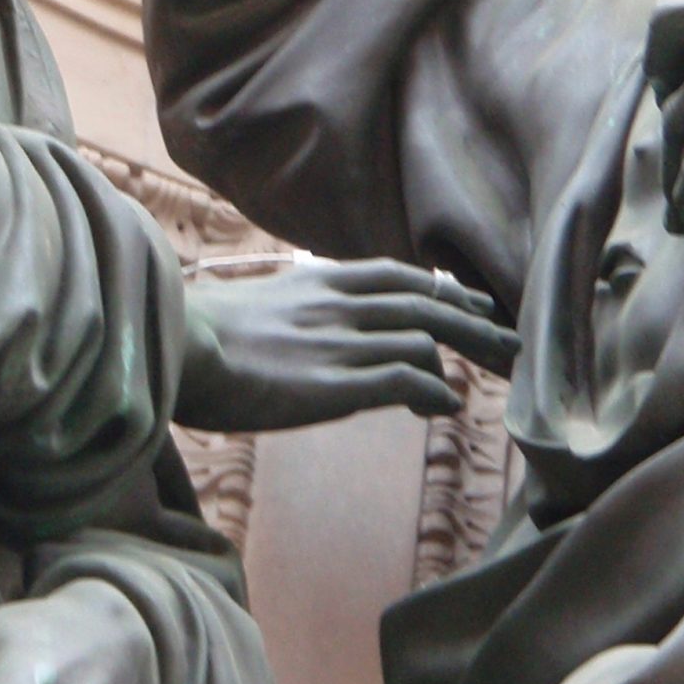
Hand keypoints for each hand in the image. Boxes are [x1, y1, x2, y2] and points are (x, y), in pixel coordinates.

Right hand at [176, 256, 515, 432]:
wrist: (173, 345)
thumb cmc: (198, 335)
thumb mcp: (259, 306)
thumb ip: (298, 311)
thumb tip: (316, 333)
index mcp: (320, 283)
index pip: (401, 276)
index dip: (444, 289)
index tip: (473, 302)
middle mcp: (340, 305)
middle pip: (429, 304)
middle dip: (476, 322)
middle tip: (510, 340)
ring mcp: (340, 342)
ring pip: (426, 339)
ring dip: (465, 358)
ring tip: (490, 378)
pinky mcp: (334, 383)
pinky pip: (403, 380)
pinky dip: (432, 391)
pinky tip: (444, 406)